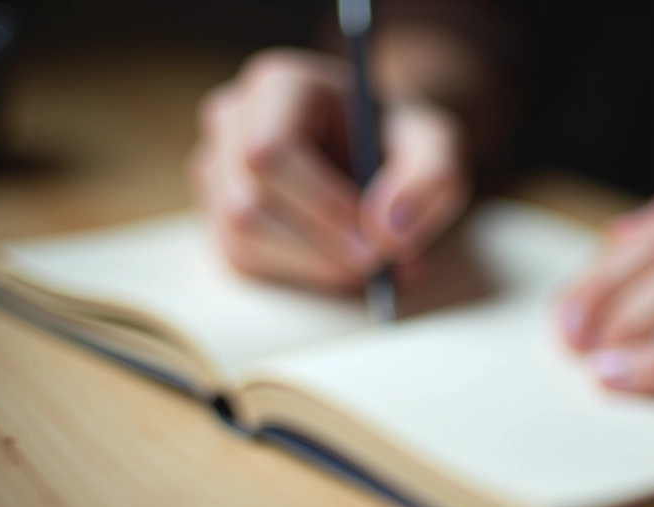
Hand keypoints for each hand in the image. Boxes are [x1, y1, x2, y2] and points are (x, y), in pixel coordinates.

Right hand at [189, 49, 467, 288]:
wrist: (377, 148)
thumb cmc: (401, 140)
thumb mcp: (438, 146)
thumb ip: (430, 178)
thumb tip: (388, 233)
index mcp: (281, 84)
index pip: (269, 152)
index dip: (322, 207)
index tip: (377, 240)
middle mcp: (233, 119)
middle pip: (250, 204)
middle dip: (322, 248)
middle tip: (383, 265)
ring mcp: (215, 167)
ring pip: (241, 239)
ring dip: (314, 267)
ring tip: (376, 265)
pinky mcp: (216, 213)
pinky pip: (242, 260)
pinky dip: (300, 275)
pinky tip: (345, 265)